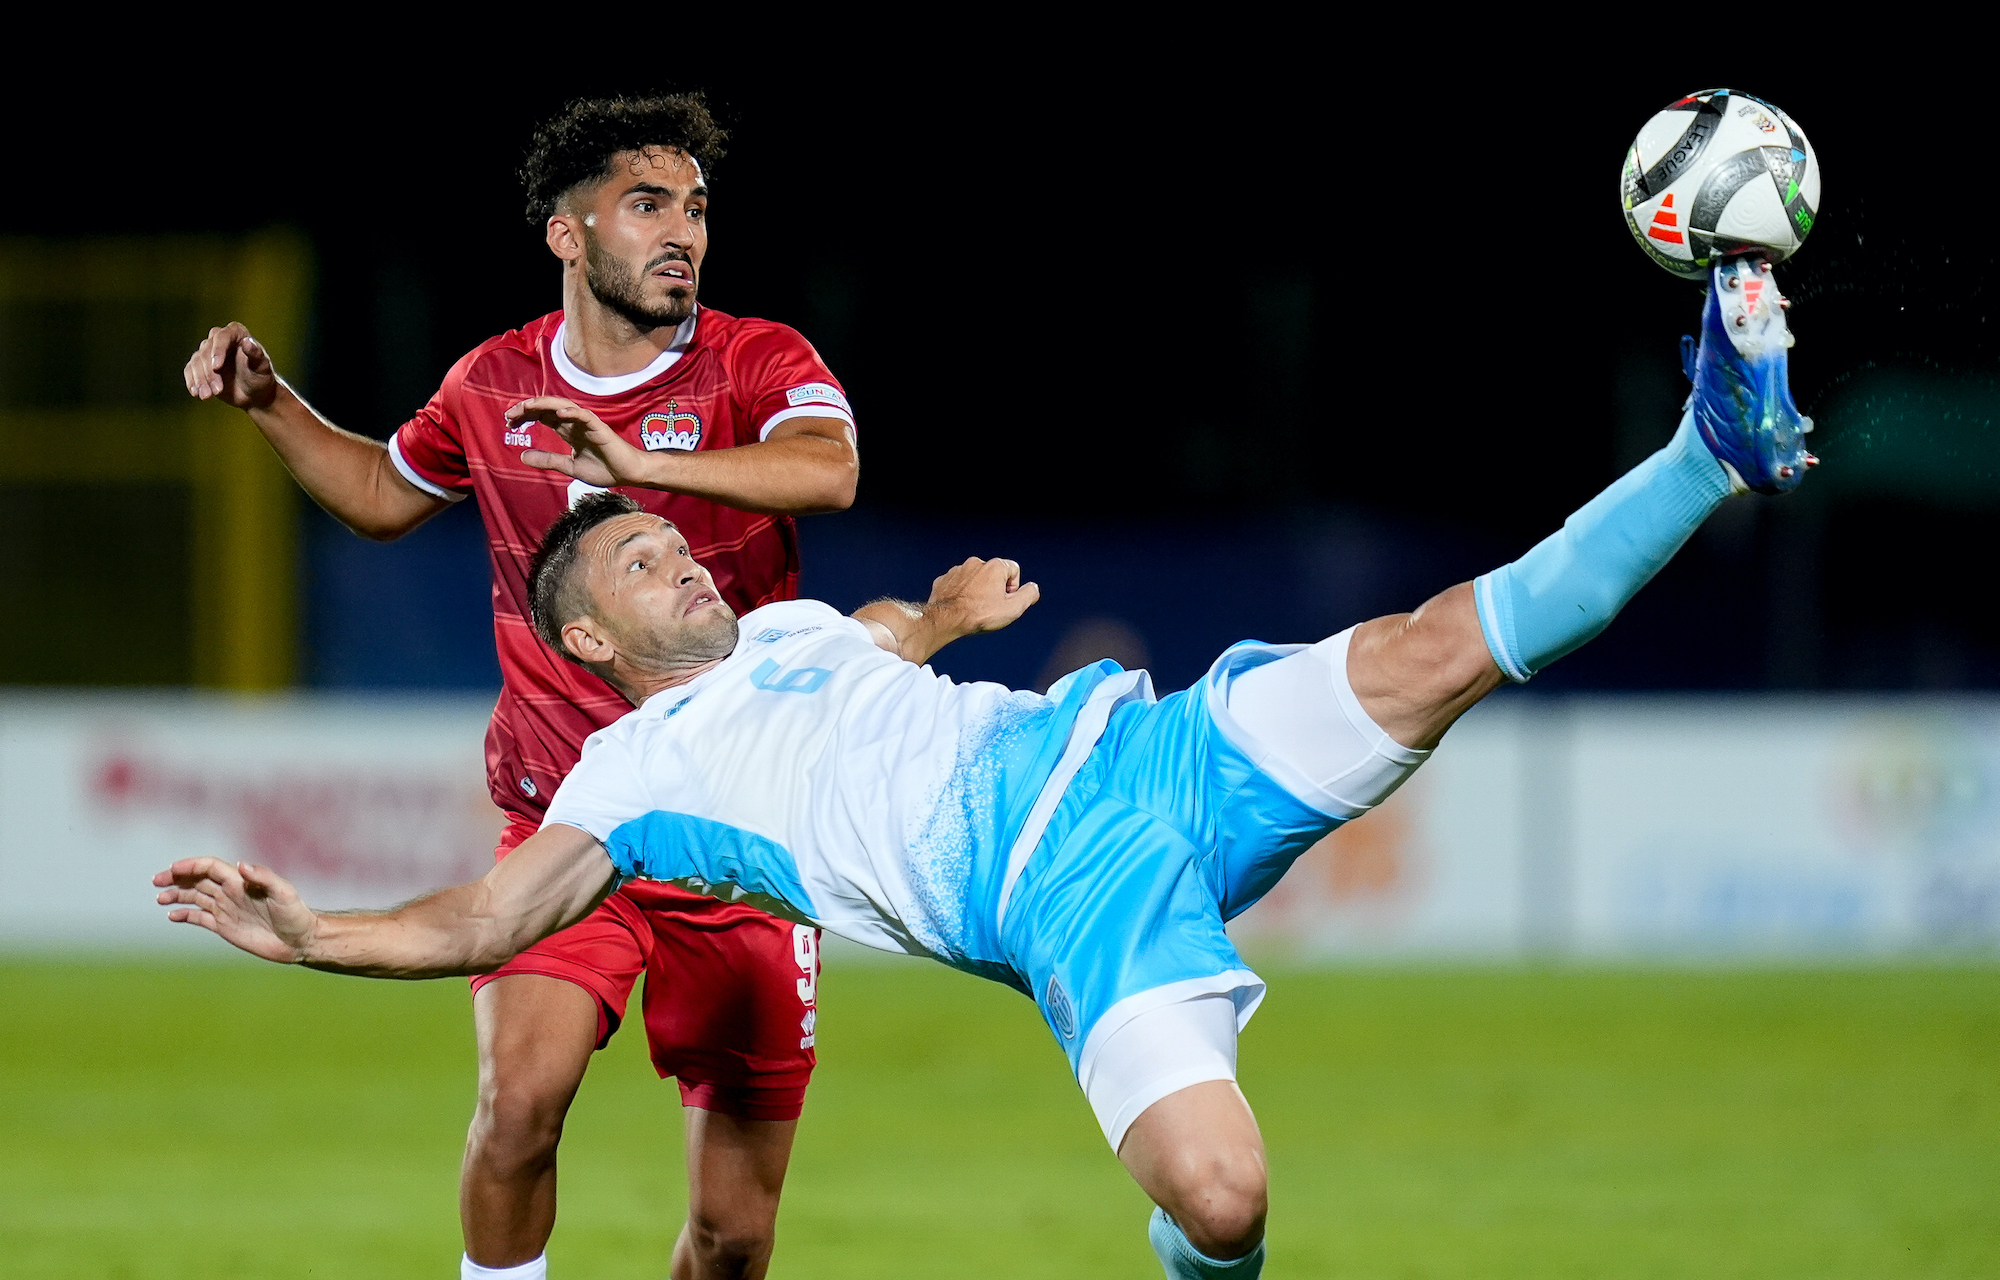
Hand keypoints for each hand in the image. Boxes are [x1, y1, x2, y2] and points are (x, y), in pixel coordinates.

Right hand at [153, 857, 314, 963]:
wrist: (300, 941)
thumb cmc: (295, 914)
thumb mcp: (283, 893)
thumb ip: (263, 878)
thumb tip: (241, 865)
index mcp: (241, 882)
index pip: (210, 867)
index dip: (191, 866)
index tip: (172, 870)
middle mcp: (231, 893)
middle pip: (198, 880)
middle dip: (176, 878)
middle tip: (156, 881)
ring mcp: (227, 909)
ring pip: (195, 897)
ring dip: (177, 895)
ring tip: (159, 899)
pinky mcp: (225, 927)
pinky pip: (200, 918)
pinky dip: (185, 915)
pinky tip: (172, 916)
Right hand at [184, 322, 279, 410]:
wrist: (255, 393)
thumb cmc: (261, 377)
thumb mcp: (262, 367)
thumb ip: (256, 354)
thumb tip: (248, 342)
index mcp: (236, 333)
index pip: (222, 337)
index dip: (217, 351)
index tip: (217, 367)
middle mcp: (219, 339)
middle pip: (206, 352)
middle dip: (210, 373)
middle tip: (217, 391)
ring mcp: (208, 352)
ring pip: (196, 362)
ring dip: (201, 380)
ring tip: (207, 396)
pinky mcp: (200, 365)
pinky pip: (190, 370)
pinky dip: (192, 382)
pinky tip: (196, 393)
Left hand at [510, 397, 657, 487]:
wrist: (628, 473)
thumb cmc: (604, 468)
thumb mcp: (569, 467)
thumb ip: (548, 460)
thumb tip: (522, 455)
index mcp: (568, 430)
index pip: (542, 416)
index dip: (525, 416)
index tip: (509, 422)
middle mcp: (574, 423)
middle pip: (547, 408)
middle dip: (528, 408)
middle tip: (509, 415)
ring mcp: (587, 423)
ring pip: (563, 406)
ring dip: (544, 404)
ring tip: (527, 406)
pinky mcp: (600, 427)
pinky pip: (584, 415)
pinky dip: (572, 412)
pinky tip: (559, 413)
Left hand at [926, 557, 1039, 639]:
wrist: (946, 620)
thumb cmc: (981, 615)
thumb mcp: (1013, 608)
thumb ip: (1029, 595)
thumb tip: (1033, 588)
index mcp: (995, 566)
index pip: (1014, 571)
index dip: (1013, 588)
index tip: (1004, 601)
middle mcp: (975, 563)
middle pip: (993, 575)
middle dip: (994, 589)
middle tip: (989, 608)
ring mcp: (957, 570)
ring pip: (974, 579)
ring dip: (976, 591)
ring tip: (973, 609)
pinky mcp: (943, 579)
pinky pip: (957, 585)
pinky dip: (960, 594)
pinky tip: (959, 607)